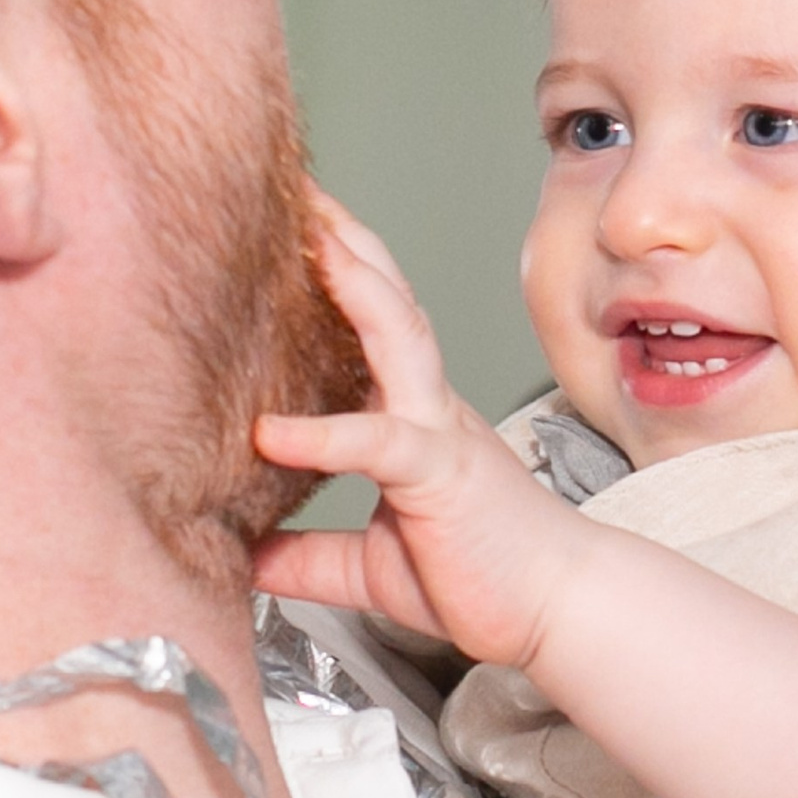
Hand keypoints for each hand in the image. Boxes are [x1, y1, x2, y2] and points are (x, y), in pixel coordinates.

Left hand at [252, 198, 585, 667]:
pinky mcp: (441, 474)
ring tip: (309, 235)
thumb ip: (307, 556)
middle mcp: (429, 406)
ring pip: (399, 335)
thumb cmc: (482, 578)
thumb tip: (239, 560)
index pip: (372, 324)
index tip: (290, 226)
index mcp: (414, 416)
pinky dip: (325, 433)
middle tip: (295, 185)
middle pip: (388, 299)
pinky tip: (271, 432)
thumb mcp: (370, 568)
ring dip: (355, 281)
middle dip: (344, 237)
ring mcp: (439, 431)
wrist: (559, 611)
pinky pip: (379, 441)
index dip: (337, 271)